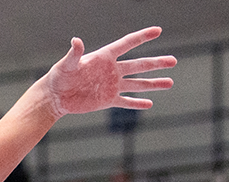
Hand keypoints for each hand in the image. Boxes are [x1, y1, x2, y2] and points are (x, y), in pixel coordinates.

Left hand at [41, 27, 175, 117]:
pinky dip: (137, 103)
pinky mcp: (107, 100)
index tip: (157, 31)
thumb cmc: (58, 77)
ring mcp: (111, 85)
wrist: (55, 97)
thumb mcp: (66, 64)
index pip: (127, 44)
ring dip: (153, 84)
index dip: (142, 37)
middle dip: (156, 63)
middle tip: (173, 61)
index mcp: (104, 57)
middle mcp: (111, 70)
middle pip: (138, 65)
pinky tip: (149, 103)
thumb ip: (74, 53)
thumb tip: (76, 40)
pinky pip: (125, 101)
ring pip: (137, 84)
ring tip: (170, 82)